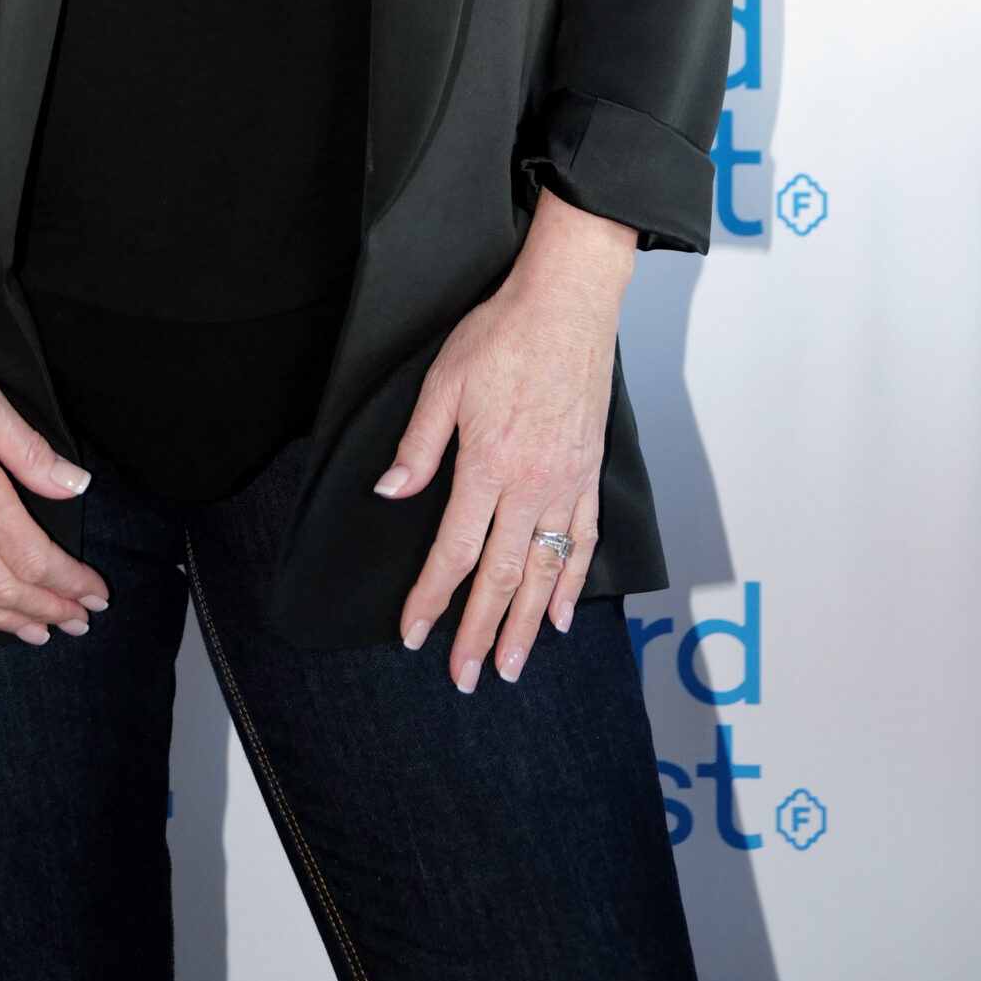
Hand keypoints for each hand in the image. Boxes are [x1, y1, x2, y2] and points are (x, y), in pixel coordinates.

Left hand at [374, 194, 633, 692]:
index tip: (414, 633)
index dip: (431, 596)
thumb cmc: (504, 334)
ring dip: (527, 626)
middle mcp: (531, 484)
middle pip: (502, 576)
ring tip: (510, 666)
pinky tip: (563, 615)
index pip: (454, 550)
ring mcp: (566, 482)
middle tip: (465, 677)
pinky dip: (575, 582)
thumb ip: (419, 445)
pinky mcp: (590, 472)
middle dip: (478, 631)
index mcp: (487, 464)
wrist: (568, 303)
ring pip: (547, 571)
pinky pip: (585, 540)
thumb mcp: (443, 382)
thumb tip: (391, 492)